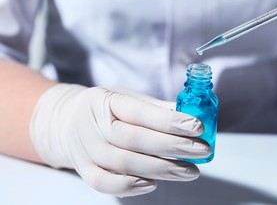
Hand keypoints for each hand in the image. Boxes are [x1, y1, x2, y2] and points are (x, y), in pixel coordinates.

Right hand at [30, 84, 208, 196]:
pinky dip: (129, 186)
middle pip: (135, 139)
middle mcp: (93, 125)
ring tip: (190, 171)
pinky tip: (154, 183)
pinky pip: (103, 183)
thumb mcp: (127, 98)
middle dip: (173, 147)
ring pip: (124, 163)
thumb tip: (190, 114)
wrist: (66, 121)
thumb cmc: (105, 108)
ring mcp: (86, 149)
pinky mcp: (83, 169)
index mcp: (106, 101)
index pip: (140, 112)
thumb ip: (156, 108)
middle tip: (201, 150)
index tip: (197, 127)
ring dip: (161, 169)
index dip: (169, 121)